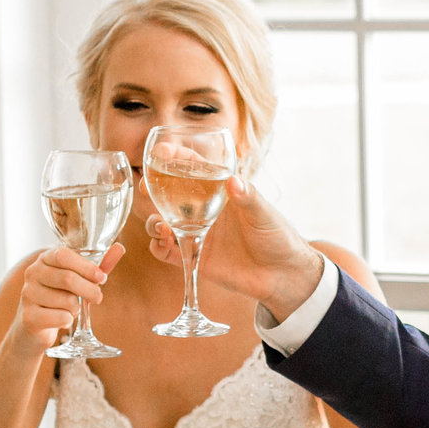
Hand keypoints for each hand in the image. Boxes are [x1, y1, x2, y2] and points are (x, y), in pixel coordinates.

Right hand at [13, 243, 124, 347]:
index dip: (86, 267)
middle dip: (89, 290)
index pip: (63, 255)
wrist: (34, 326)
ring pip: (66, 301)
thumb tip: (119, 248)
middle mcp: (32, 273)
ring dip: (77, 308)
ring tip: (71, 308)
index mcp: (44, 259)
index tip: (101, 278)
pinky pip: (61, 318)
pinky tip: (62, 320)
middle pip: (67, 278)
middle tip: (98, 298)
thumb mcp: (78, 279)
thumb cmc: (59, 296)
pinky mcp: (29, 317)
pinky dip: (69, 321)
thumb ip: (98, 265)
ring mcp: (28, 294)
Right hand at [143, 175, 324, 318]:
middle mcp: (205, 209)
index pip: (194, 166)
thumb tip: (233, 181)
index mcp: (221, 191)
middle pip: (170, 193)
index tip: (163, 152)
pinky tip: (164, 244)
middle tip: (146, 187)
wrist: (283, 275)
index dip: (176, 157)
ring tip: (161, 226)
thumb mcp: (264, 214)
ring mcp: (198, 232)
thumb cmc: (278, 236)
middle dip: (153, 187)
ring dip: (154, 221)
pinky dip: (159, 246)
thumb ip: (248, 198)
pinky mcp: (195, 256)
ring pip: (163, 222)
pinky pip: (168, 251)